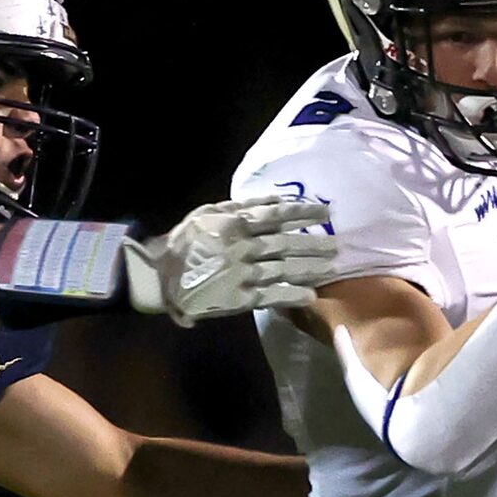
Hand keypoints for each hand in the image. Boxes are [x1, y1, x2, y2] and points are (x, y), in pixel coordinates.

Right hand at [122, 195, 338, 326]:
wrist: (160, 276)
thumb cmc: (184, 241)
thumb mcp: (208, 212)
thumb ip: (242, 205)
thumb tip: (276, 199)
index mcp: (235, 223)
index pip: (277, 215)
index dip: (304, 213)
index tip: (326, 212)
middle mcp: (243, 247)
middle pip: (286, 244)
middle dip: (314, 245)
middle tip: (337, 247)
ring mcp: (242, 274)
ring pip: (283, 270)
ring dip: (310, 269)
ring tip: (330, 269)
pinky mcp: (238, 298)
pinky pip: (270, 296)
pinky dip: (290, 296)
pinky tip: (309, 296)